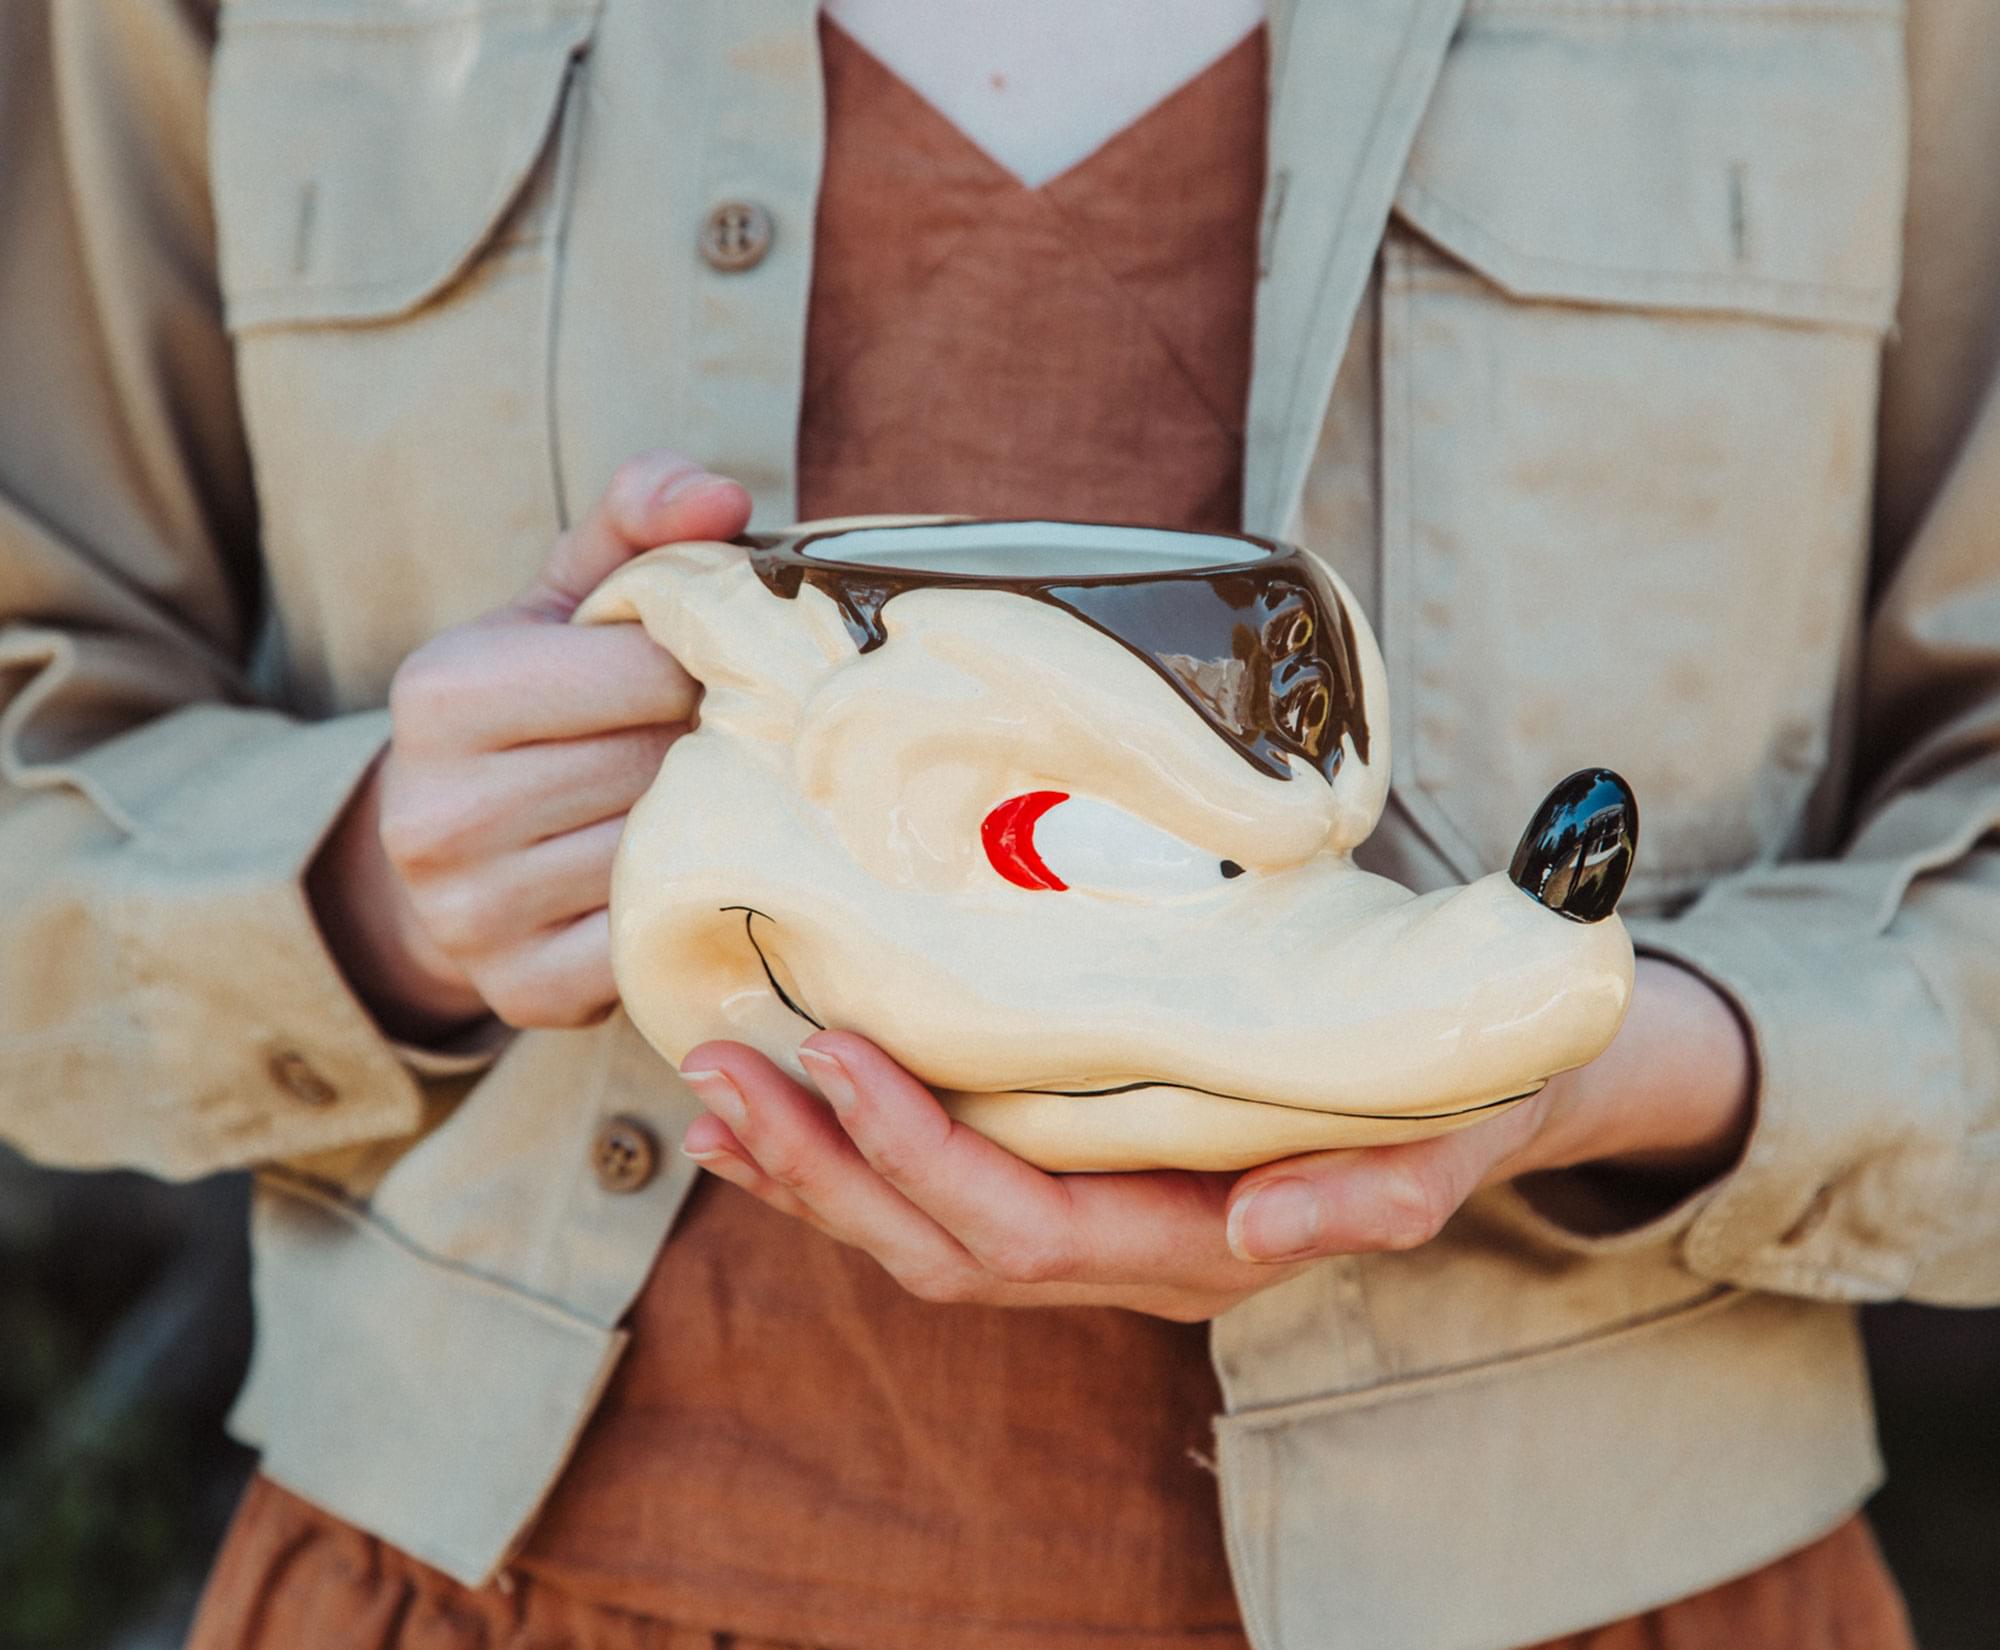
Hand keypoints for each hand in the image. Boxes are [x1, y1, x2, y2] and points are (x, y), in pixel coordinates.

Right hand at [308, 450, 751, 1038]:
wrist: (449, 854)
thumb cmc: (534, 707)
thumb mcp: (564, 603)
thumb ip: (639, 526)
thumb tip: (721, 497)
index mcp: (440, 693)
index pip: (650, 668)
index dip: (695, 667)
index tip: (690, 676)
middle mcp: (437, 813)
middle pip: (662, 763)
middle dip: (704, 745)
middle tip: (705, 742)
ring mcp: (474, 916)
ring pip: (666, 852)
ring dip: (703, 825)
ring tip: (691, 800)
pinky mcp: (524, 992)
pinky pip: (655, 939)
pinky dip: (685, 904)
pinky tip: (678, 874)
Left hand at [674, 958, 1753, 1319]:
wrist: (1472, 1090)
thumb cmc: (1455, 1092)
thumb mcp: (1451, 1132)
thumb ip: (1378, 1190)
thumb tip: (1269, 1221)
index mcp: (1202, 1242)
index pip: (1029, 1227)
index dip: (923, 1156)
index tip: (840, 1055)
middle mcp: (1131, 1256)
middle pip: (943, 1248)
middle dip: (823, 1172)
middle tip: (718, 1079)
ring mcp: (1096, 1228)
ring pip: (922, 1234)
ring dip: (810, 1172)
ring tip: (710, 1103)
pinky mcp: (1077, 1182)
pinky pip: (940, 1196)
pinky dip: (848, 1160)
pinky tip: (776, 1117)